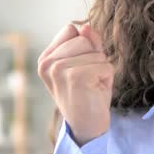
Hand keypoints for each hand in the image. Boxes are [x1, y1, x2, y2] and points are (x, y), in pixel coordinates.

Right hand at [37, 23, 113, 145]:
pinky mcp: (74, 77)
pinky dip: (107, 78)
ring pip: (96, 53)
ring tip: (92, 86)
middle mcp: (47, 63)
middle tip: (89, 80)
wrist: (88, 127)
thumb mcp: (88, 63)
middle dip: (95, 59)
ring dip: (102, 70)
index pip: (72, 30)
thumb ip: (88, 43)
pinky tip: (95, 91)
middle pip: (84, 39)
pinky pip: (104, 65)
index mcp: (46, 58)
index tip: (80, 69)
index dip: (86, 48)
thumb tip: (87, 27)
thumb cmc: (89, 94)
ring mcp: (58, 70)